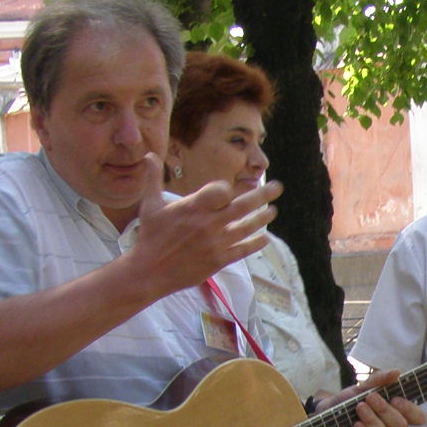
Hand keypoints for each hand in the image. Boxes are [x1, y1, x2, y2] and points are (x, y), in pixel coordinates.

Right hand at [130, 156, 277, 290]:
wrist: (149, 272)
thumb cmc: (149, 236)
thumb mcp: (149, 205)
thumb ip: (153, 178)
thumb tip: (149, 155)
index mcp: (193, 207)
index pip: (221, 190)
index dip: (226, 188)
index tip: (227, 189)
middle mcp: (207, 224)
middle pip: (242, 206)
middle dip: (262, 195)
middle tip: (277, 187)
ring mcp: (215, 243)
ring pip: (246, 228)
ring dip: (262, 219)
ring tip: (273, 211)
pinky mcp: (217, 261)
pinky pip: (242, 250)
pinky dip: (255, 244)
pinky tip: (265, 238)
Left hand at [321, 370, 423, 426]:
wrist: (325, 414)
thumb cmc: (347, 402)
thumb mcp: (362, 387)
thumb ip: (379, 380)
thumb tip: (397, 372)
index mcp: (396, 413)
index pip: (417, 417)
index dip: (410, 409)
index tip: (395, 398)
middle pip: (401, 425)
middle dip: (385, 410)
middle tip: (369, 398)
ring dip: (371, 420)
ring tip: (358, 408)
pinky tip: (356, 425)